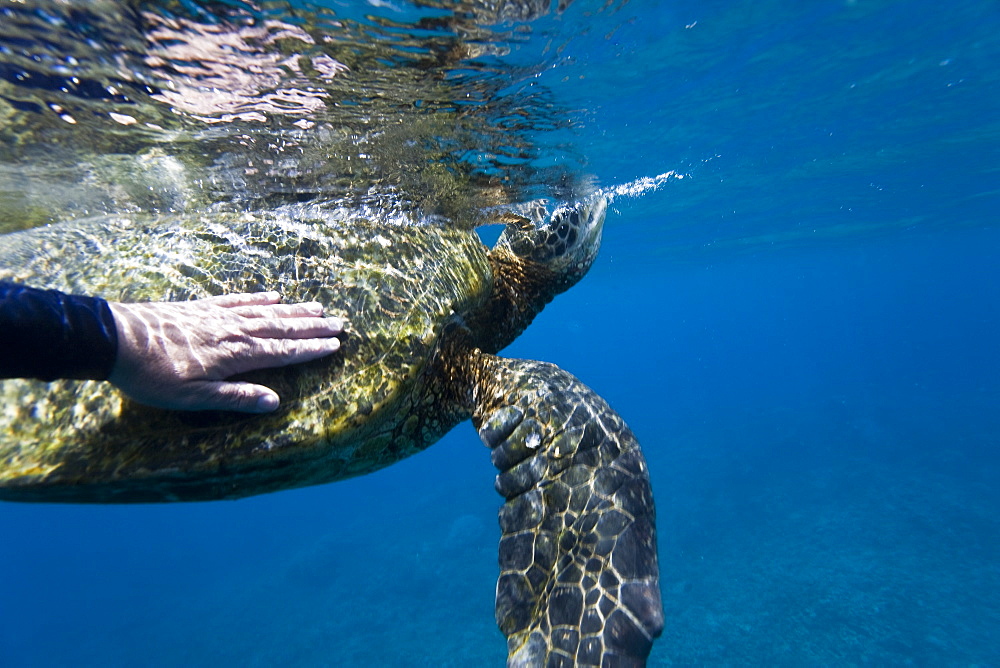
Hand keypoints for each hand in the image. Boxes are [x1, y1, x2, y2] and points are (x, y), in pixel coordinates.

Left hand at [108, 292, 343, 412]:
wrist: (115, 340)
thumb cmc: (154, 375)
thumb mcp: (195, 398)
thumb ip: (237, 398)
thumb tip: (275, 401)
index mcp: (236, 355)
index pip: (283, 352)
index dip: (310, 350)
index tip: (335, 345)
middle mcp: (234, 330)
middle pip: (281, 327)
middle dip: (312, 327)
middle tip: (339, 322)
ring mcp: (218, 315)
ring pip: (265, 312)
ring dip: (293, 310)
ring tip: (317, 306)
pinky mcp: (200, 307)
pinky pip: (238, 300)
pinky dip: (258, 298)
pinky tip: (272, 296)